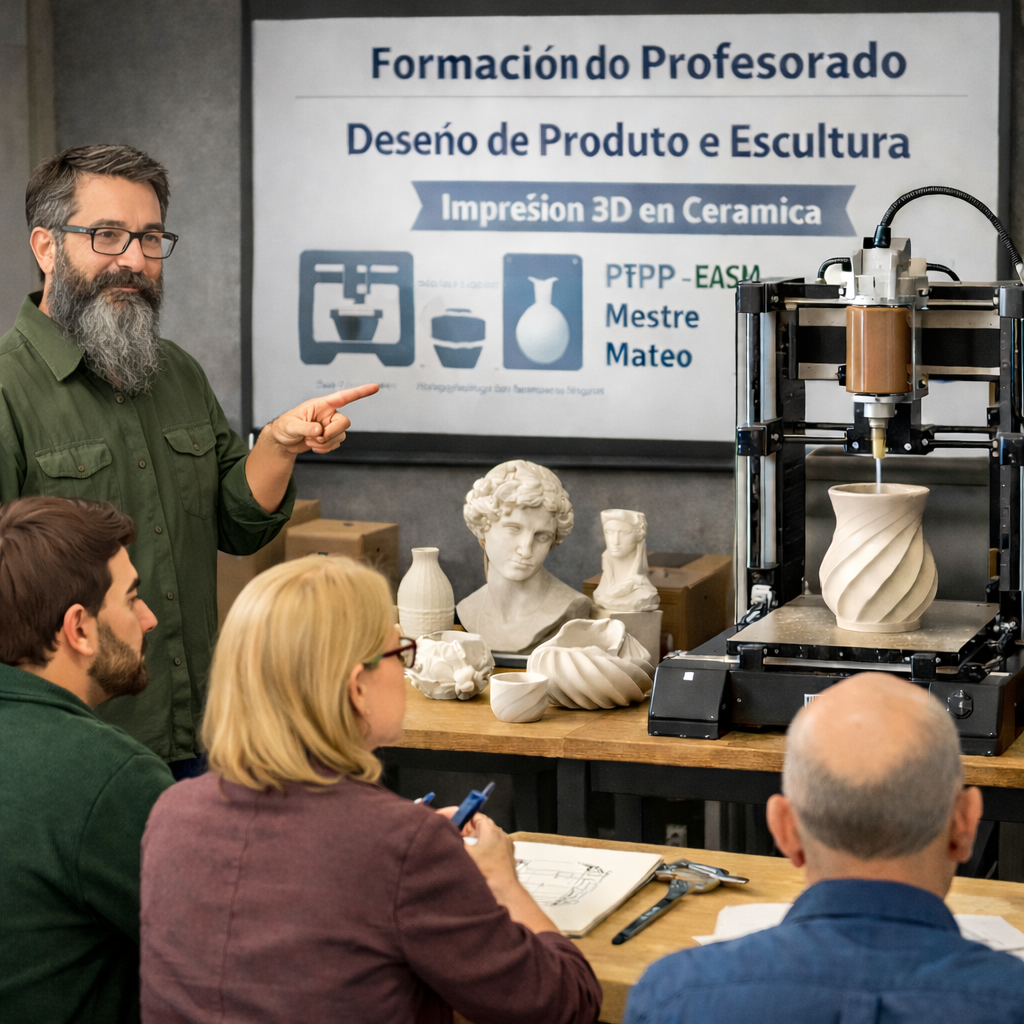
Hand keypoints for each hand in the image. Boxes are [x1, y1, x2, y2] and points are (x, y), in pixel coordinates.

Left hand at [263, 383, 378, 454]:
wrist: (282, 441)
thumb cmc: (284, 427)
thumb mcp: (291, 426)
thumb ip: (305, 428)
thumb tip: (320, 431)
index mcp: (321, 405)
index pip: (343, 397)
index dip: (360, 392)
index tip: (375, 387)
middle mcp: (328, 414)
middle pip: (345, 423)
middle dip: (332, 433)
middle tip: (317, 437)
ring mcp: (330, 427)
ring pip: (341, 437)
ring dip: (325, 443)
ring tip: (309, 441)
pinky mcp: (329, 438)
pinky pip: (335, 446)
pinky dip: (324, 449)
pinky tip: (312, 446)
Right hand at [434, 808, 556, 933]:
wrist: (504, 894)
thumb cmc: (488, 874)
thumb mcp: (465, 853)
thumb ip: (455, 841)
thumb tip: (445, 834)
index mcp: (492, 830)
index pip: (474, 816)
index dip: (461, 818)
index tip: (452, 822)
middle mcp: (501, 836)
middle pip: (479, 828)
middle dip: (465, 832)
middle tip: (453, 838)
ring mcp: (505, 848)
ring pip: (484, 840)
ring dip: (473, 844)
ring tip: (462, 852)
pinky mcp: (506, 860)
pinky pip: (490, 851)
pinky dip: (481, 853)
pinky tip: (472, 862)